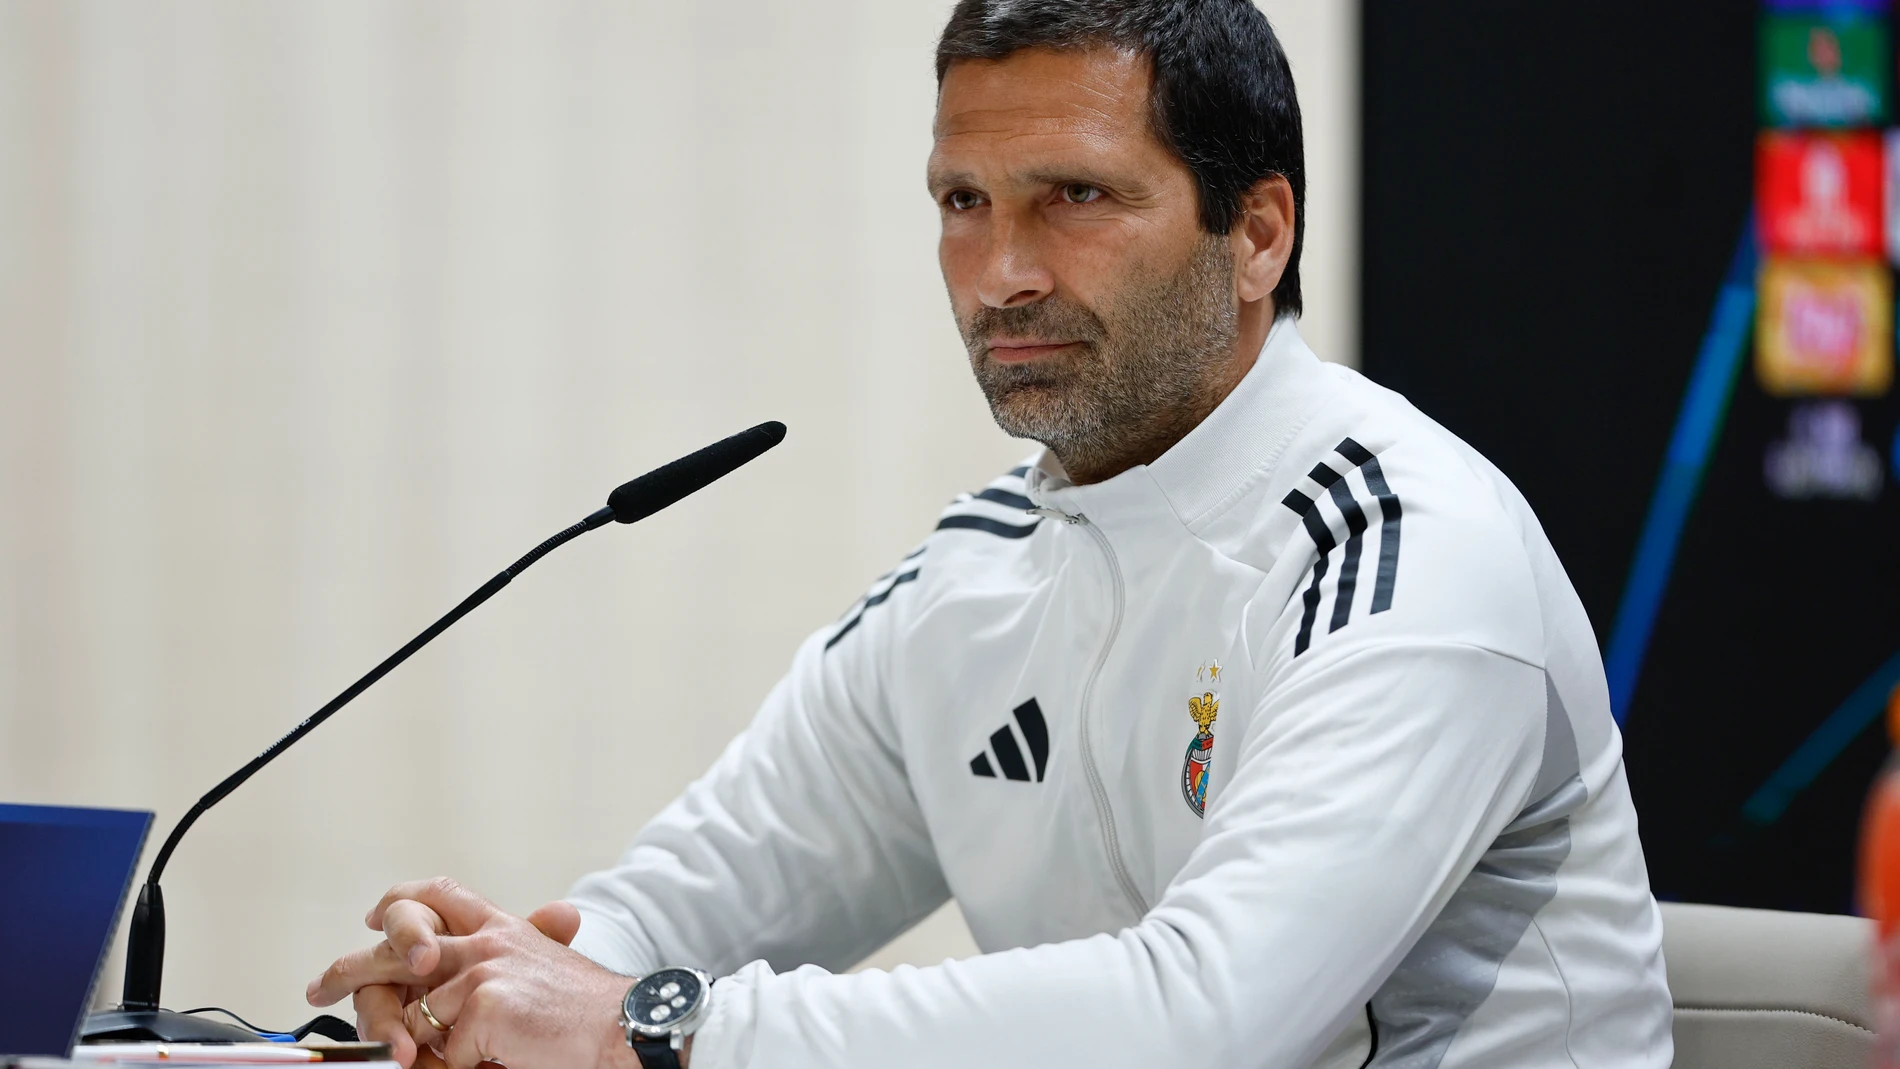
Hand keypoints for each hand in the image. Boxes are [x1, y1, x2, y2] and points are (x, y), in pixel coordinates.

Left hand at [308, 877, 644, 1068]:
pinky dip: (462, 1068)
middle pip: (399, 942)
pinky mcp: (483, 1003)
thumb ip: (495, 969)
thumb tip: (441, 990)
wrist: (624, 1026)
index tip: (372, 918)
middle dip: (351, 969)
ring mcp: (483, 968)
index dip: (400, 902)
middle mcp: (487, 940)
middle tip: (319, 987)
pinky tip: (493, 1062)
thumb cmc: (585, 1014)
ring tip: (442, 1059)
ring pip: (415, 1014)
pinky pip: (444, 1051)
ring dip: (419, 1048)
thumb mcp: (536, 975)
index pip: (440, 893)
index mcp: (501, 928)